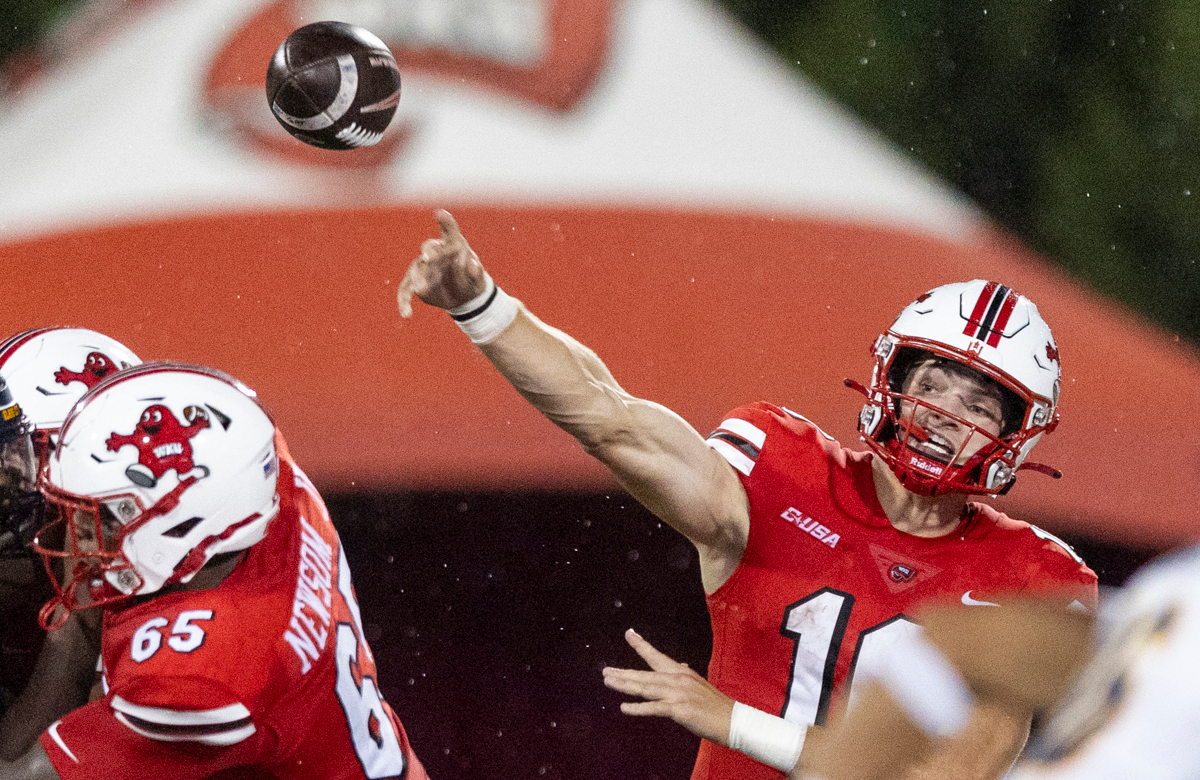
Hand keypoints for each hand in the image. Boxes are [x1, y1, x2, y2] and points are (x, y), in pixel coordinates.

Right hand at [397, 209, 487, 316]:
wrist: (465, 297)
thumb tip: (472, 263)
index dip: (446, 222)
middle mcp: (434, 254)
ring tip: (421, 289)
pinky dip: (404, 300)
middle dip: (428, 253)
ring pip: (415, 269)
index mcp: (451, 245)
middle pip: (428, 249)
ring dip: (417, 278)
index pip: (449, 231)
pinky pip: (406, 290)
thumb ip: (474, 270)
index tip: (441, 214)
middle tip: (430, 258)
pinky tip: (406, 314)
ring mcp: (423, 269)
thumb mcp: (477, 276)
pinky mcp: (416, 284)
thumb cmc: (471, 280)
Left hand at [602, 628, 734, 744]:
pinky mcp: (679, 709)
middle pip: (645, 674)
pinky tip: (624, 708)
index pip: (657, 656)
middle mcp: (678, 679)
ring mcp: (678, 693)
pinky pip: (654, 708)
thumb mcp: (699, 685)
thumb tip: (681, 667)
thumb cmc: (716, 706)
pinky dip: (638, 708)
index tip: (629, 633)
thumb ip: (686, 677)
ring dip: (625, 685)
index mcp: (682, 672)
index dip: (641, 645)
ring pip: (645, 687)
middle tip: (605, 671)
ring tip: (609, 682)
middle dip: (623, 672)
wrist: (733, 720)